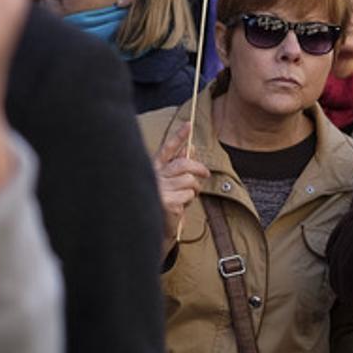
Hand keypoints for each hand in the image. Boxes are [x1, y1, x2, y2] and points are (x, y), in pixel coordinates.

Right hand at [153, 121, 210, 255]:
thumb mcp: (167, 182)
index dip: (178, 136)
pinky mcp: (166, 202)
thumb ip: (177, 166)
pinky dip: (187, 202)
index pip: (167, 149)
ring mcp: (159, 189)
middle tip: (205, 173)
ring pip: (190, 181)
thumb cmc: (160, 202)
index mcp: (153, 167)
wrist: (146, 228)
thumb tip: (190, 148)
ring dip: (193, 190)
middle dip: (198, 168)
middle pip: (184, 165)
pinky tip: (176, 208)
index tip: (189, 124)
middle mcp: (154, 176)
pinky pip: (188, 196)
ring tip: (184, 197)